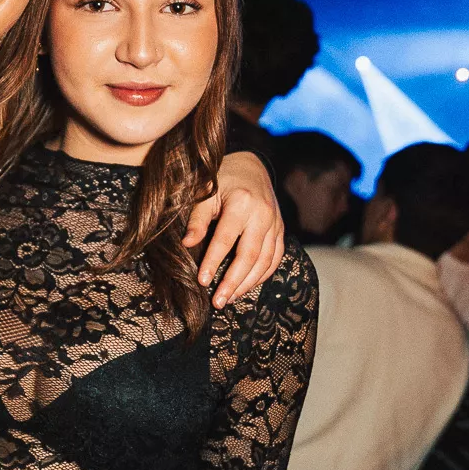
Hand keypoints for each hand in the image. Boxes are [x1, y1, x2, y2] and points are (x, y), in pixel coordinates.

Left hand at [183, 150, 284, 306]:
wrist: (252, 167)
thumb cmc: (222, 181)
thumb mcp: (205, 193)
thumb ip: (197, 219)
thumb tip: (187, 244)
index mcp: (242, 203)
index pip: (226, 239)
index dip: (213, 262)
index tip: (202, 281)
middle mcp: (263, 214)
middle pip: (249, 256)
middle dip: (233, 281)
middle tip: (218, 301)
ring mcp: (275, 223)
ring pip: (265, 261)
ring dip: (247, 283)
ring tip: (229, 298)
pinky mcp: (281, 230)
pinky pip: (275, 258)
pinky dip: (262, 275)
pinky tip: (247, 287)